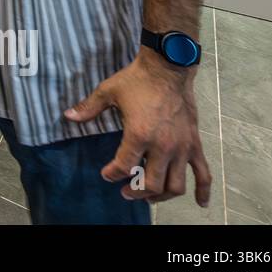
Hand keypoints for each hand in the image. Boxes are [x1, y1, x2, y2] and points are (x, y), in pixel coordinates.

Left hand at [64, 50, 211, 205]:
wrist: (169, 68)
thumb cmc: (137, 80)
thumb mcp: (108, 91)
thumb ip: (89, 107)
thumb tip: (68, 116)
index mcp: (139, 134)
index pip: (124, 167)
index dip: (112, 174)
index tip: (107, 175)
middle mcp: (163, 146)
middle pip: (152, 184)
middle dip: (136, 192)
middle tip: (126, 192)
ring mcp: (182, 147)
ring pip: (175, 185)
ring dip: (162, 196)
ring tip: (150, 196)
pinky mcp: (195, 144)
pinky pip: (203, 173)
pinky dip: (203, 191)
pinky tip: (200, 203)